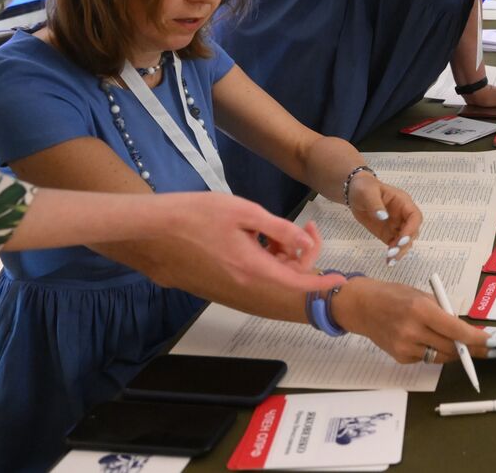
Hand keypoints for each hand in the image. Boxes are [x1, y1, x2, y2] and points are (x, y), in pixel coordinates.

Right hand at [148, 193, 339, 293]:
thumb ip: (279, 229)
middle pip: (285, 275)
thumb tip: (306, 243)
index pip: (297, 281)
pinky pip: (251, 271)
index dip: (321, 281)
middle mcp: (243, 281)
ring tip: (270, 225)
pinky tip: (253, 233)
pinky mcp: (218, 279)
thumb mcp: (245, 212)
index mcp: (253, 267)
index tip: (340, 280)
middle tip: (304, 225)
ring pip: (268, 272)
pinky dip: (262, 255)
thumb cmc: (197, 214)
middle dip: (300, 252)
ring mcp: (229, 282)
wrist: (154, 228)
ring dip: (280, 252)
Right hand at [333, 278, 492, 362]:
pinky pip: (426, 358)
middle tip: (487, 350)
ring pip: (441, 357)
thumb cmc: (394, 295)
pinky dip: (434, 351)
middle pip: (451, 348)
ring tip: (464, 347)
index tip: (491, 343)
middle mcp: (412, 331)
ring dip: (455, 353)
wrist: (362, 307)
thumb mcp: (421, 295)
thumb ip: (442, 311)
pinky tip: (430, 341)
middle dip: (471, 350)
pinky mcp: (400, 357)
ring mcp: (405, 347)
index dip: (476, 339)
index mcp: (420, 310)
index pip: (455, 330)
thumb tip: (466, 329)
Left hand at [347, 174, 421, 261]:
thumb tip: (384, 216)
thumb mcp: (368, 192)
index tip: (401, 239)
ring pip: (405, 242)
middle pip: (412, 232)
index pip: (415, 216)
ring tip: (390, 260)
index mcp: (403, 203)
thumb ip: (375, 204)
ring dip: (400, 251)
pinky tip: (388, 261)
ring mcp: (397, 225)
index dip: (411, 228)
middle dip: (405, 243)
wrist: (354, 193)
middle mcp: (403, 215)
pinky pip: (395, 245)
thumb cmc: (364, 188)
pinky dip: (393, 254)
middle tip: (392, 252)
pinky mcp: (388, 234)